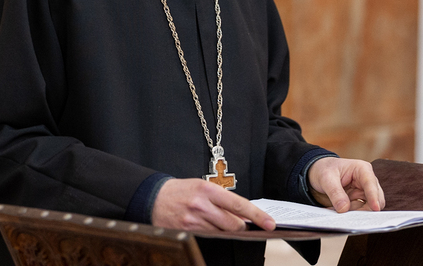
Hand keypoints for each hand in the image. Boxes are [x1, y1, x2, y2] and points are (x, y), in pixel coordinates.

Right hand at [151, 178, 275, 231]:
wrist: (152, 198)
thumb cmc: (180, 191)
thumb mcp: (201, 185)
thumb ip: (221, 199)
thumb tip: (242, 214)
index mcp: (207, 189)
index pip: (239, 205)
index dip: (257, 216)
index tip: (270, 223)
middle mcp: (202, 204)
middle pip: (234, 224)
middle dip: (240, 226)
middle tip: (238, 223)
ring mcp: (194, 220)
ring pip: (223, 233)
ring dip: (226, 231)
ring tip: (216, 222)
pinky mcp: (188, 231)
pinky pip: (210, 238)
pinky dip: (213, 235)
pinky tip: (208, 228)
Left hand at [307, 157, 384, 212]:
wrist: (318, 173)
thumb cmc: (324, 169)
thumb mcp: (326, 178)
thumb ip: (335, 192)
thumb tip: (344, 209)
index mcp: (362, 169)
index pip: (371, 184)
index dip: (374, 196)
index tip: (375, 208)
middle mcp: (367, 181)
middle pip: (376, 198)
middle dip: (367, 209)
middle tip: (353, 217)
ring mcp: (364, 192)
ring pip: (370, 208)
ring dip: (357, 213)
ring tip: (340, 213)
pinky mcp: (359, 201)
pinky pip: (360, 212)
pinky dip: (352, 215)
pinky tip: (340, 213)